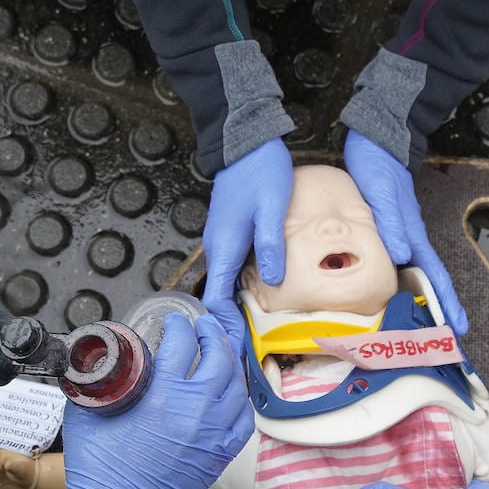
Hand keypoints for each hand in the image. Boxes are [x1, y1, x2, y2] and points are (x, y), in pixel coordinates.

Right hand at [60, 313, 252, 488]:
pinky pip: (244, 418)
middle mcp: (196, 409)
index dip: (180, 325)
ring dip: (230, 361)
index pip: (182, 343)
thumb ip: (98, 382)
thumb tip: (104, 362)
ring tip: (220, 351)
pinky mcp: (221, 453)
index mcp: (163, 394)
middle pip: (219, 356)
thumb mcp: (87, 414)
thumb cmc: (101, 469)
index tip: (175, 320)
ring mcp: (214, 432)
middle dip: (212, 334)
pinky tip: (232, 391)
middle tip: (205, 325)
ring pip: (237, 385)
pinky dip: (240, 399)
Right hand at [201, 138, 292, 353]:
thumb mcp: (271, 208)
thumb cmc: (260, 171)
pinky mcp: (231, 232)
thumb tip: (272, 281)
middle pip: (220, 294)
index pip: (216, 298)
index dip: (225, 325)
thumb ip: (271, 246)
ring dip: (238, 304)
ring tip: (258, 326)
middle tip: (251, 345)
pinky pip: (234, 266)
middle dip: (232, 321)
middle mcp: (219, 246)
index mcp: (224, 246)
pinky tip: (265, 291)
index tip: (237, 347)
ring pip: (227, 281)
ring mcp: (223, 239)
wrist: (245, 140)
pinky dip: (243, 285)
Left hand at [343, 129, 466, 334]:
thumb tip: (403, 256)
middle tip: (442, 340)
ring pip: (413, 276)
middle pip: (429, 283)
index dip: (446, 303)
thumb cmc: (380, 165)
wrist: (378, 140)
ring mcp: (400, 236)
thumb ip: (391, 224)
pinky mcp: (387, 231)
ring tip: (418, 328)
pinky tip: (390, 295)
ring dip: (418, 301)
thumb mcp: (382, 194)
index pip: (436, 276)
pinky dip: (398, 284)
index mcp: (414, 235)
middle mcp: (410, 240)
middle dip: (438, 311)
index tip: (458, 328)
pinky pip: (396, 265)